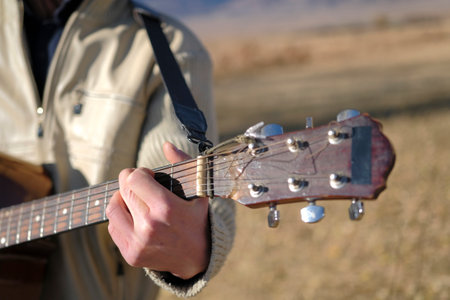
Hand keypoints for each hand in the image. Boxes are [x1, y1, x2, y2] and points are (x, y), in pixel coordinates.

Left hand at [106, 142, 209, 278]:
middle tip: (140, 184)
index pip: (134, 178)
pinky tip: (134, 216)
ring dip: (122, 199)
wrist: (199, 258)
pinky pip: (113, 227)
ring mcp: (138, 243)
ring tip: (135, 200)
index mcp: (166, 208)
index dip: (140, 172)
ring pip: (113, 208)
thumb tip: (166, 145)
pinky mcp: (131, 255)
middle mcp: (149, 226)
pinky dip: (121, 217)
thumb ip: (183, 163)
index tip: (150, 176)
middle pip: (123, 191)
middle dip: (129, 181)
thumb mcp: (199, 190)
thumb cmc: (198, 219)